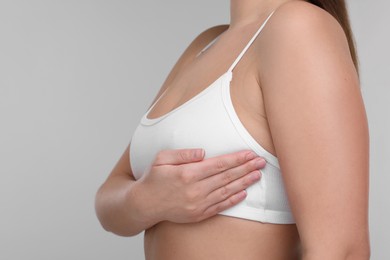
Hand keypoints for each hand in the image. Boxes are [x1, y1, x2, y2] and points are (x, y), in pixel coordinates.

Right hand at [134, 148, 265, 223]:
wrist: (144, 204)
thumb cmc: (153, 178)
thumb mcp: (162, 159)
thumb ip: (183, 154)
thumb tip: (203, 153)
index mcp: (187, 173)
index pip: (219, 164)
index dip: (237, 159)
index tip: (250, 154)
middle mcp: (195, 190)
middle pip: (227, 177)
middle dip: (246, 168)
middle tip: (261, 162)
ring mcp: (198, 204)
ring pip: (227, 191)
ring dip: (244, 183)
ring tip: (257, 175)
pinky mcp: (198, 214)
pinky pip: (220, 206)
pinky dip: (233, 199)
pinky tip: (244, 192)